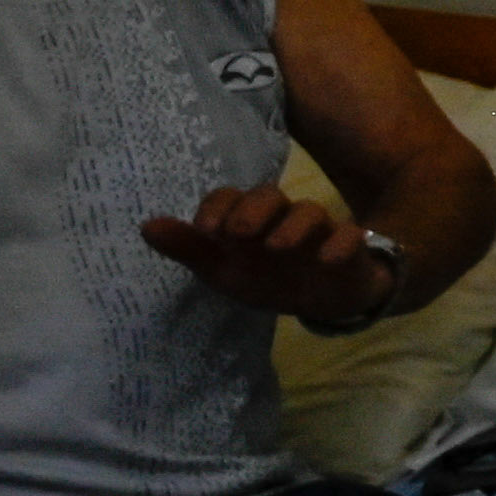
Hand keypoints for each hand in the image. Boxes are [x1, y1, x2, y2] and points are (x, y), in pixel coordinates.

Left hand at [138, 185, 395, 324]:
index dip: (217, 207)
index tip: (204, 229)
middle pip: (269, 195)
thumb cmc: (266, 278)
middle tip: (237, 233)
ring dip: (293, 226)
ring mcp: (317, 230)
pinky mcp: (348, 247)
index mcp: (247, 217)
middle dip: (253, 210)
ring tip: (277, 247)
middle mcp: (280, 216)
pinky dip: (340, 243)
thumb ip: (188, 248)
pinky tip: (327, 259)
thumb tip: (146, 227)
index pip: (229, 196)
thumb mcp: (222, 269)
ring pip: (310, 211)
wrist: (322, 299)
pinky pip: (350, 236)